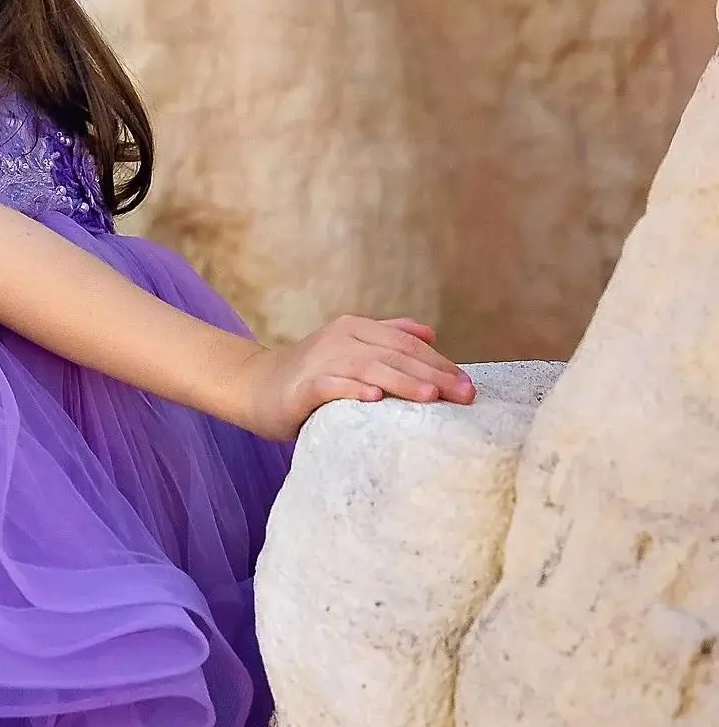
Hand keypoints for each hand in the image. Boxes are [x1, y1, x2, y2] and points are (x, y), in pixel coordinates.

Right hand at [232, 315, 475, 441]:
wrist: (257, 385)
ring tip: (431, 396)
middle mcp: (341, 338)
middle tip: (465, 395)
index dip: (439, 362)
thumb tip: (430, 333)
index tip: (469, 385)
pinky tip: (373, 398)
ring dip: (401, 380)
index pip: (406, 343)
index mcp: (355, 328)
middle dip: (432, 374)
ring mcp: (320, 360)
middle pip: (393, 354)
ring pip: (368, 367)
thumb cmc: (312, 371)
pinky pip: (331, 385)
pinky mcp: (303, 386)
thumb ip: (388, 335)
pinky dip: (352, 389)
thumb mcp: (351, 348)